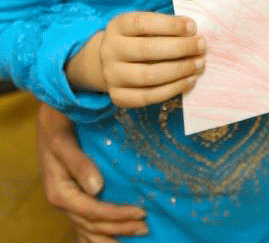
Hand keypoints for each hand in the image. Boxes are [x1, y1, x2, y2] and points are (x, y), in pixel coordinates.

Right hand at [36, 103, 147, 240]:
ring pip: (88, 228)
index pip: (92, 211)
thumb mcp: (62, 140)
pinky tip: (112, 237)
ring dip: (112, 234)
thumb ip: (78, 164)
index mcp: (59, 191)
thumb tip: (97, 188)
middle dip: (119, 228)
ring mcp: (66, 200)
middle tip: (145, 226)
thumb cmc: (57, 123)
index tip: (141, 212)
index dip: (116, 215)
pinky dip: (99, 233)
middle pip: (92, 224)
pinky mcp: (71, 195)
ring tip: (136, 233)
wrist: (50, 112)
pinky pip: (84, 222)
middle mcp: (62, 200)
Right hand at [99, 11, 205, 107]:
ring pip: (149, 76)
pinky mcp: (118, 97)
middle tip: (201, 46)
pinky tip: (189, 81)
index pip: (143, 23)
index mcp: (118, 26)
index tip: (193, 27)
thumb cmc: (138, 38)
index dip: (170, 25)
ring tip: (199, 64)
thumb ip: (165, 26)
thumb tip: (193, 33)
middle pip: (147, 50)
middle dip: (180, 48)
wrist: (110, 61)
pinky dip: (172, 89)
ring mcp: (112, 76)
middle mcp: (111, 50)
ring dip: (179, 70)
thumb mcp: (145, 25)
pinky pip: (148, 97)